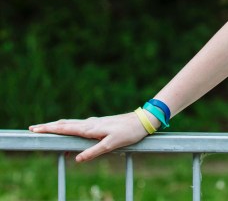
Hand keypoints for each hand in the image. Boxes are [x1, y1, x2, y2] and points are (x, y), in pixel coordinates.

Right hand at [29, 112, 152, 161]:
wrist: (142, 121)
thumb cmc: (128, 132)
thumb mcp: (111, 144)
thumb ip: (94, 151)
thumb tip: (77, 160)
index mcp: (90, 128)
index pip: (64, 128)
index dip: (49, 129)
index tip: (35, 129)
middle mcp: (90, 123)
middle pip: (64, 124)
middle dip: (48, 126)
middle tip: (33, 128)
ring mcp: (94, 123)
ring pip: (71, 123)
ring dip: (57, 126)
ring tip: (46, 128)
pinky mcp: (99, 124)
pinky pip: (79, 125)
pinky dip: (68, 126)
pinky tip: (68, 129)